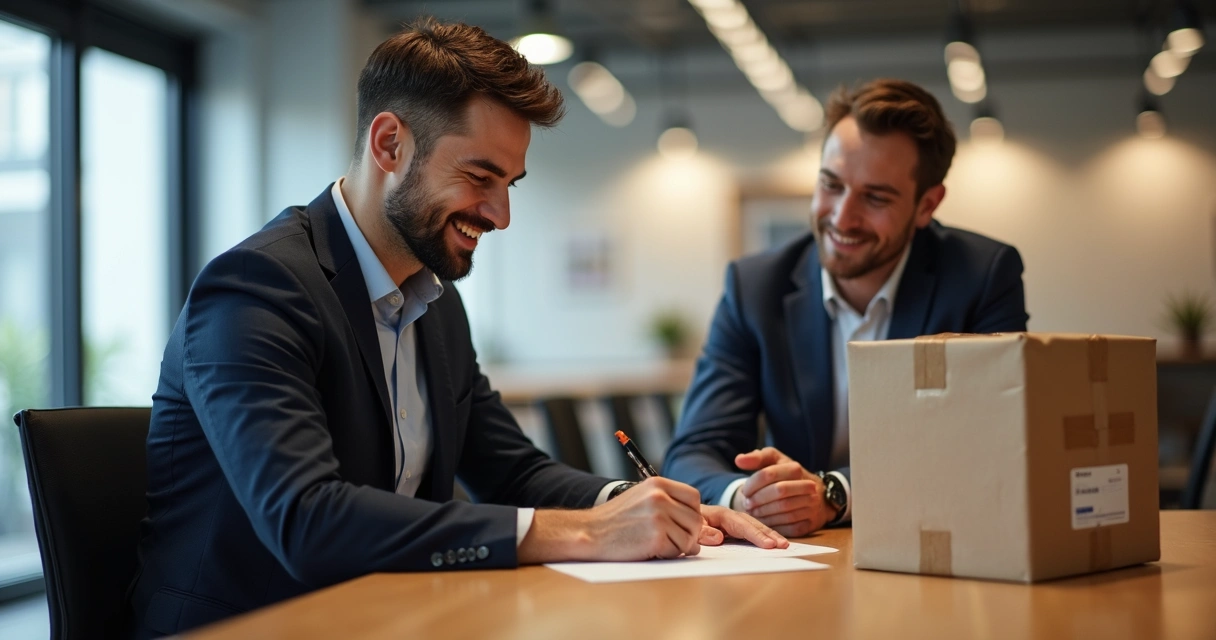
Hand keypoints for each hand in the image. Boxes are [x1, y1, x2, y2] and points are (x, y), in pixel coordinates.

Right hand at [519, 477, 703, 562]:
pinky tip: (652, 550)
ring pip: (689, 537)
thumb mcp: (641, 497)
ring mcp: (659, 517)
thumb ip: (668, 503)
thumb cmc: (615, 519)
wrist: (590, 532)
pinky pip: (677, 551)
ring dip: (679, 546)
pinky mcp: (656, 537)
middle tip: (675, 541)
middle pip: (695, 519)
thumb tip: (698, 526)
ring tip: (660, 545)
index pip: (693, 497)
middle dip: (689, 534)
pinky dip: (668, 555)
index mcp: (658, 483)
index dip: (692, 512)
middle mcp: (660, 497)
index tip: (682, 523)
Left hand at [696, 505, 788, 548]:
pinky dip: (765, 538)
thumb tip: (719, 538)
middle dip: (769, 534)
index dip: (756, 535)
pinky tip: (775, 544)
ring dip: (770, 536)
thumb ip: (702, 532)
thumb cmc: (687, 522)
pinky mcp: (736, 530)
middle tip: (784, 545)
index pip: (741, 525)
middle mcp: (732, 517)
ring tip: (784, 545)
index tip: (769, 545)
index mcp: (721, 514)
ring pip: (756, 528)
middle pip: (753, 524)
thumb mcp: (690, 526)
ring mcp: (735, 523)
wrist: (681, 517)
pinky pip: (752, 533)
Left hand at [734, 447, 836, 536]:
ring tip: (753, 513)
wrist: (817, 496)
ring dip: (764, 513)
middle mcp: (808, 485)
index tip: (744, 491)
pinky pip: (790, 526)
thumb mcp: (775, 462)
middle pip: (778, 491)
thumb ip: (757, 458)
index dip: (752, 484)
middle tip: (746, 504)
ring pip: (785, 510)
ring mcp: (812, 504)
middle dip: (758, 499)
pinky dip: (774, 525)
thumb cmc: (788, 477)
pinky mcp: (812, 522)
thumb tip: (739, 460)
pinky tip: (764, 522)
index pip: (769, 473)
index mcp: (795, 468)